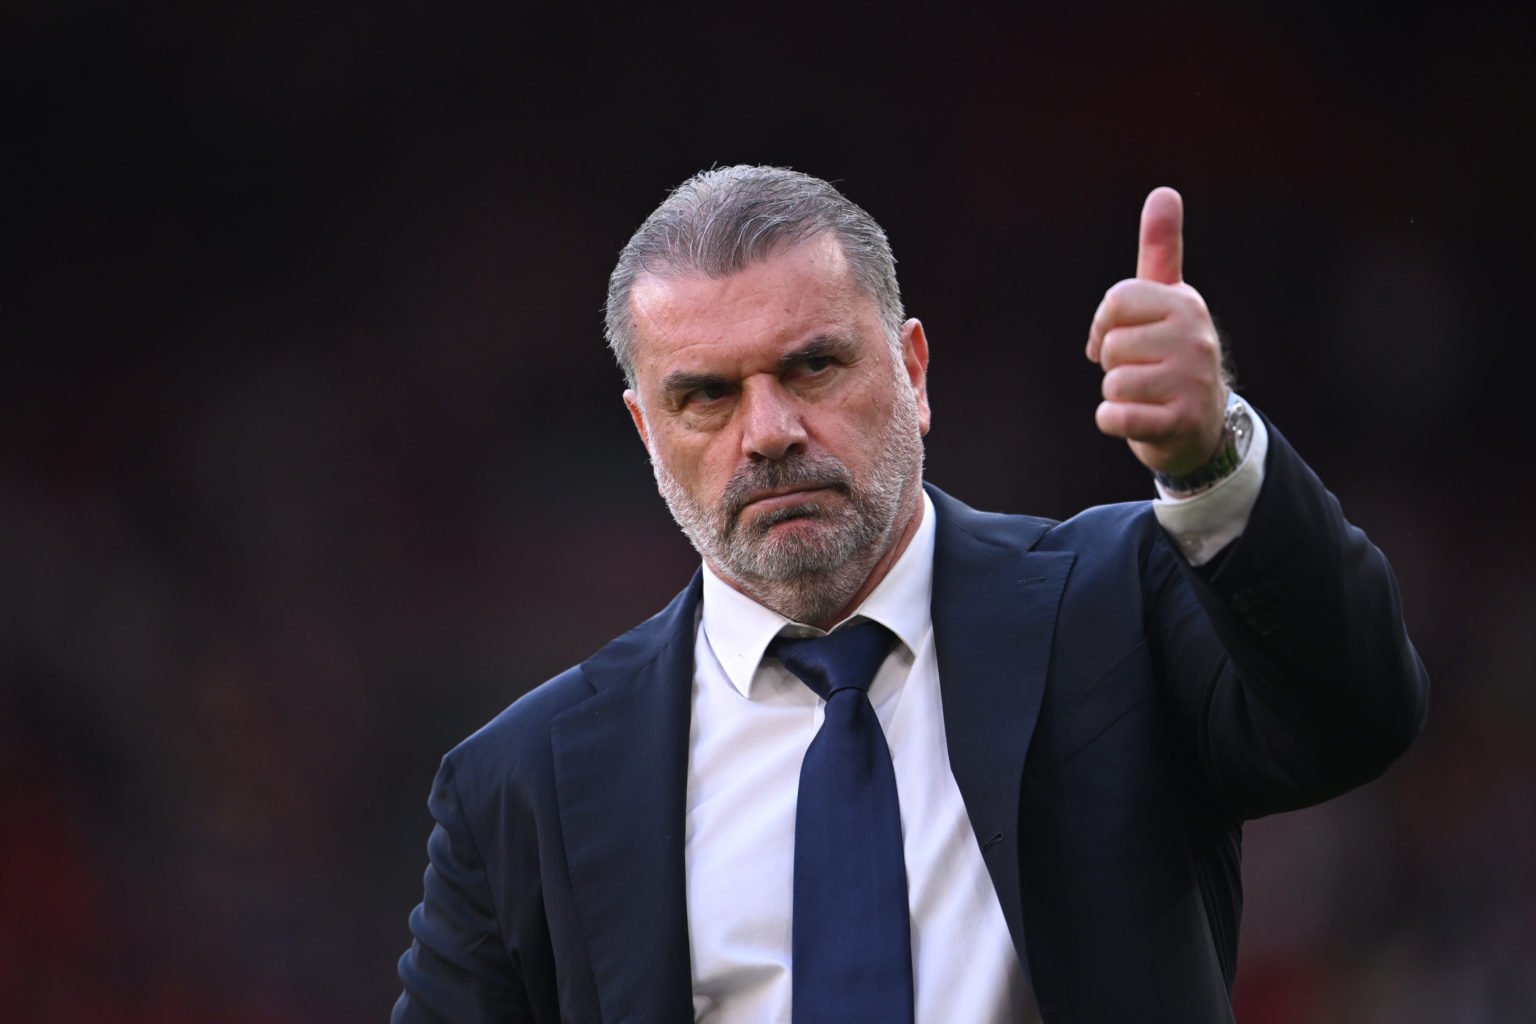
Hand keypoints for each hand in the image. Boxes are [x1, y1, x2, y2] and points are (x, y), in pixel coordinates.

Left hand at [1085, 187, 1227, 477]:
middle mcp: (1195, 338)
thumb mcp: (1168, 300)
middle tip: (1143, 371)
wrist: (1202, 426)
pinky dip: (1113, 420)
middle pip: (1113, 345)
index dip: (1105, 324)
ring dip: (1117, 394)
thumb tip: (1164, 191)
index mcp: (1185, 304)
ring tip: (1145, 395)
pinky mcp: (1180, 422)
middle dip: (1115, 363)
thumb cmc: (1171, 356)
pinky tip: (1137, 418)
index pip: (1117, 301)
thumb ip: (1162, 249)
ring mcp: (1192, 381)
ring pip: (1113, 382)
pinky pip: (1115, 416)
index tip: (1118, 337)